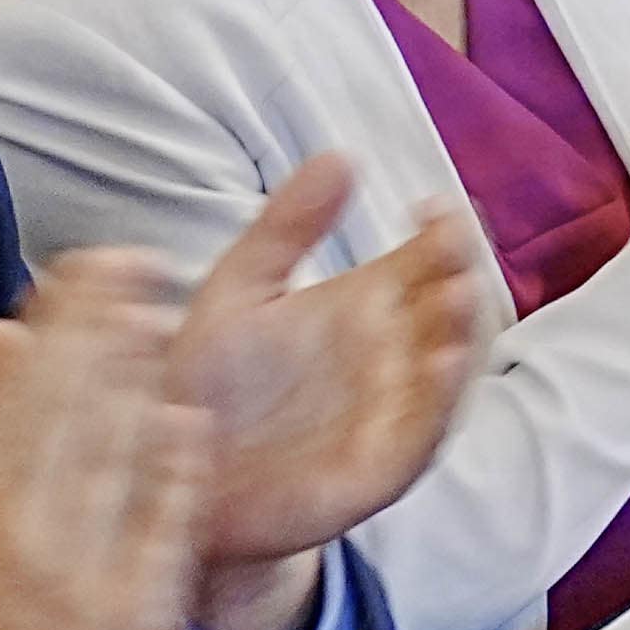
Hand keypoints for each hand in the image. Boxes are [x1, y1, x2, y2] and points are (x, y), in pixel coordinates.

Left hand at [162, 159, 488, 629]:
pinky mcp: (377, 468)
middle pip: (454, 306)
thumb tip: (342, 153)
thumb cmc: (206, 385)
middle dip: (461, 275)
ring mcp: (393, 411)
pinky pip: (423, 434)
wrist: (166, 477)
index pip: (432, 258)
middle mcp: (393, 356)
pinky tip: (442, 364)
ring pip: (452, 369)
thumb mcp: (238, 291)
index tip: (431, 202)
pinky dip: (441, 402)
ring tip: (459, 293)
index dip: (444, 228)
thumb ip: (287, 228)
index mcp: (368, 306)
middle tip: (450, 242)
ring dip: (464, 334)